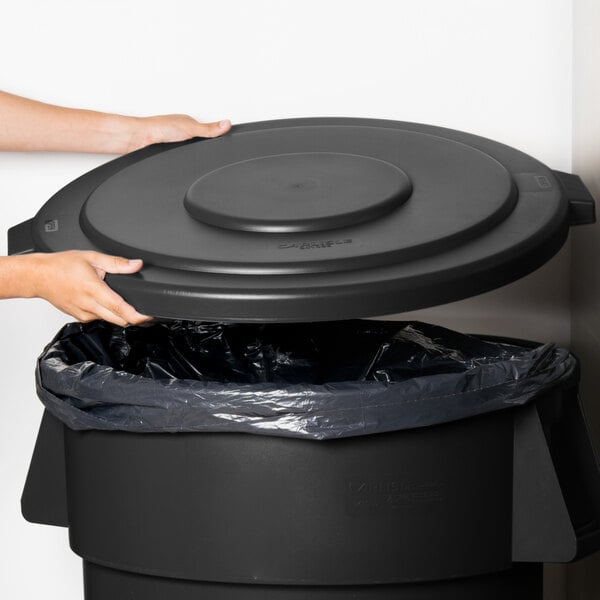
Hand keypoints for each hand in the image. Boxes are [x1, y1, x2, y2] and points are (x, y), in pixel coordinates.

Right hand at [30, 251, 150, 326]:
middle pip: (120, 320)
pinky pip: (99, 318)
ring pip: (110, 320)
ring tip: (122, 301)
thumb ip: (117, 262)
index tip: (150, 316)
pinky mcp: (80, 318)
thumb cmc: (61, 266)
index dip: (139, 316)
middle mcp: (89, 306)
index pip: (121, 310)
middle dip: (134, 317)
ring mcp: (84, 314)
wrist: (38, 276)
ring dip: (120, 314)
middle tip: (144, 310)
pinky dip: (107, 313)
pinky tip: (104, 301)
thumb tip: (136, 264)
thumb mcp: (91, 258)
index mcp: (94, 291)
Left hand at [125, 114, 231, 152]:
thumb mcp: (190, 128)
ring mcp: (175, 144)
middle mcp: (182, 133)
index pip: (208, 131)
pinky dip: (183, 163)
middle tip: (214, 150)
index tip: (228, 138)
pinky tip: (182, 162)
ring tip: (198, 158)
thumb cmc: (158, 128)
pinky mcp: (168, 154)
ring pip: (190, 153)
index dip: (217, 137)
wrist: (139, 140)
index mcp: (189, 124)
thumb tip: (226, 124)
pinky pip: (181, 160)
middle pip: (201, 143)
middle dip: (206, 149)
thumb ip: (208, 129)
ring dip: (193, 157)